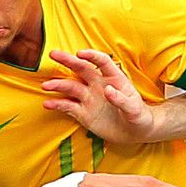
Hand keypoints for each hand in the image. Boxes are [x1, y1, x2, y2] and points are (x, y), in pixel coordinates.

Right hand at [42, 50, 158, 143]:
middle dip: (67, 60)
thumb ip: (122, 99)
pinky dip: (57, 104)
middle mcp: (98, 85)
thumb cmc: (139, 117)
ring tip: (46, 86)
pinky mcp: (82, 112)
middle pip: (81, 69)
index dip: (92, 56)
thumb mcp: (135, 109)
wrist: (135, 133)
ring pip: (71, 87)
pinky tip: (47, 104)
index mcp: (114, 79)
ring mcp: (89, 98)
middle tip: (53, 54)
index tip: (80, 54)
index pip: (102, 62)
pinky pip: (67, 106)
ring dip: (58, 85)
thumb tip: (107, 90)